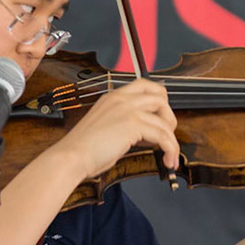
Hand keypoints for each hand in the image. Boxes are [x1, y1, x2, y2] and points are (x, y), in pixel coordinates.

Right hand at [56, 77, 180, 180]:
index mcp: (112, 97)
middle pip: (160, 97)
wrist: (71, 156)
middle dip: (169, 117)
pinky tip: (167, 159)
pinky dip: (170, 149)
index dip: (159, 98)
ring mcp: (128, 110)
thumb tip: (145, 134)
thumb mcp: (105, 127)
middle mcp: (121, 99)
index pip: (144, 85)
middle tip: (167, 135)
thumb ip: (124, 124)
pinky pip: (163, 136)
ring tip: (170, 154)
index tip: (162, 116)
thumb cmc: (83, 149)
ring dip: (172, 140)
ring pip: (165, 120)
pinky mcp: (133, 124)